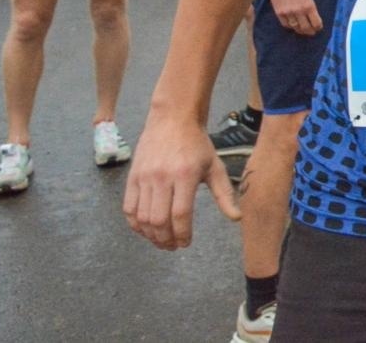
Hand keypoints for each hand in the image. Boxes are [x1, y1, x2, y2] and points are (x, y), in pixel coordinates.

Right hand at [122, 112, 239, 249]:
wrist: (172, 120)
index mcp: (185, 175)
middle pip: (159, 220)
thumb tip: (237, 218)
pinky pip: (128, 208)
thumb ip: (225, 194)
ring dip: (150, 235)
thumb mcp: (215, 167)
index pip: (180, 214)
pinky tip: (145, 229)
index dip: (182, 234)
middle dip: (166, 239)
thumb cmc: (197, 145)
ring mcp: (144, 177)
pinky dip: (135, 224)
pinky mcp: (132, 177)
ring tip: (161, 241)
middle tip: (173, 246)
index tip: (186, 243)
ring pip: (142, 217)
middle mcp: (162, 177)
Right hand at [269, 0, 321, 35]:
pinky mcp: (279, 12)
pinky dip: (290, 26)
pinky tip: (292, 25)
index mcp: (309, 5)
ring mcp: (288, 12)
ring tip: (302, 30)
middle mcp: (299, 10)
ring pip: (295, 27)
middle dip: (310, 31)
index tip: (318, 28)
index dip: (318, 27)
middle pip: (306, 28)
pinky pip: (285, 24)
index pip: (316, 23)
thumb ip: (309, 7)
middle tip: (311, 32)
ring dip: (300, 30)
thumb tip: (312, 17)